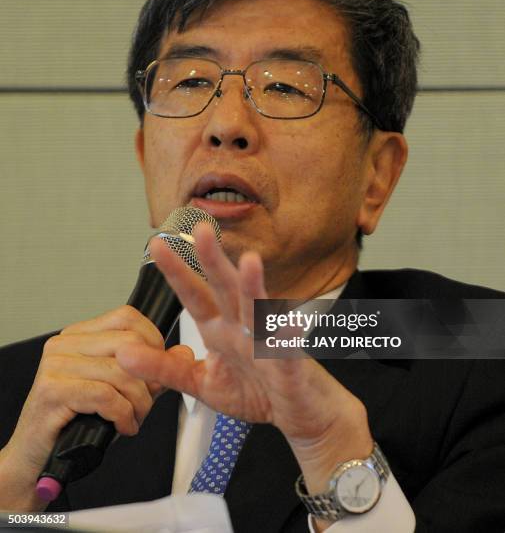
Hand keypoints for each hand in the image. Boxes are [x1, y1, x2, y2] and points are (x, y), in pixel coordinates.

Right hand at [0, 306, 171, 509]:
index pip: (127, 317)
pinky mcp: (52, 390)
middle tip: (145, 404)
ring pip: (121, 372)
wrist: (36, 460)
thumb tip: (182, 352)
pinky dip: (123, 414)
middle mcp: (64, 344)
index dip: (152, 342)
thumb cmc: (76, 423)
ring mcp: (55, 365)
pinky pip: (106, 395)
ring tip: (133, 419)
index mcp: (79, 335)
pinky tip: (121, 427)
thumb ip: (151, 371)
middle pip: (129, 344)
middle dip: (148, 378)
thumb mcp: (120, 391)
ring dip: (138, 403)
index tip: (155, 371)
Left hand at [117, 223, 372, 496]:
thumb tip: (123, 353)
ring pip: (258, 311)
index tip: (157, 246)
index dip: (176, 272)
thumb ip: (164, 367)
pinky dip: (286, 337)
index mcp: (220, 331)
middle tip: (201, 231)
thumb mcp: (201, 382)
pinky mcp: (288, 364)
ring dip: (254, 287)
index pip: (195, 296)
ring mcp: (266, 343)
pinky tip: (287, 323)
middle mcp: (241, 330)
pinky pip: (286, 349)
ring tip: (249, 262)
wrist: (299, 412)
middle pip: (226, 290)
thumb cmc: (256, 391)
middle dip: (214, 261)